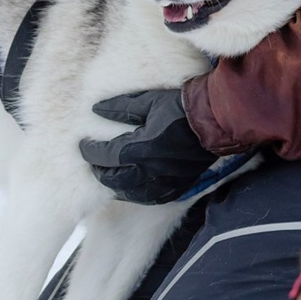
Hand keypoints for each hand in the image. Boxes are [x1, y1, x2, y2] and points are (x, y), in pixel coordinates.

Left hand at [79, 88, 218, 203]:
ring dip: (114, 185)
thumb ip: (121, 107)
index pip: (104, 155)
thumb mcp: (150, 101)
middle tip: (91, 162)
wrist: (218, 120)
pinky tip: (130, 189)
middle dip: (98, 170)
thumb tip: (96, 109)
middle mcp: (148, 170)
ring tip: (107, 176)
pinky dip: (135, 195)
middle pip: (112, 178)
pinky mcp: (176, 186)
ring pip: (129, 192)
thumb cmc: (184, 106)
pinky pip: (149, 198)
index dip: (89, 151)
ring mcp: (163, 181)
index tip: (82, 144)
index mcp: (139, 149)